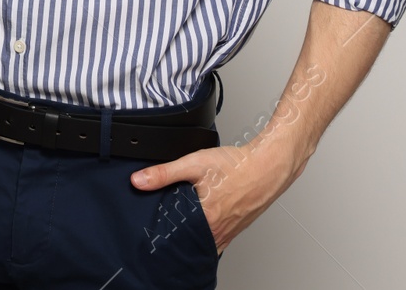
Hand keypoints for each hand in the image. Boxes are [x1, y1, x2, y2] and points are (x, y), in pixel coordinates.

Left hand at [130, 139, 303, 253]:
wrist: (267, 165)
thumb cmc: (236, 166)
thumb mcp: (193, 164)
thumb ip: (164, 174)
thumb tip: (139, 181)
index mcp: (206, 220)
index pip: (175, 235)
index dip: (161, 231)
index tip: (152, 225)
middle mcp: (218, 231)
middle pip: (188, 240)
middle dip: (175, 233)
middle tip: (164, 223)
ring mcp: (229, 232)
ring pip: (203, 241)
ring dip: (191, 234)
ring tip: (181, 222)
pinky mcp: (236, 228)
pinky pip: (217, 238)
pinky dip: (206, 233)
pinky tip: (201, 221)